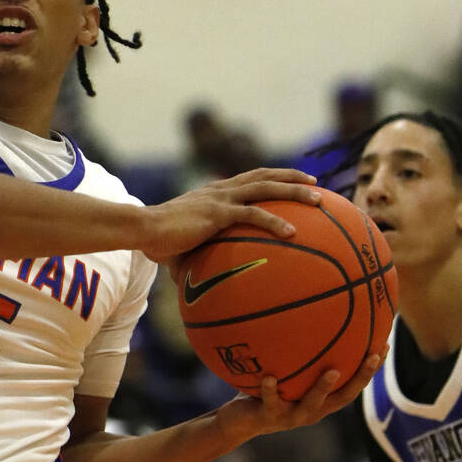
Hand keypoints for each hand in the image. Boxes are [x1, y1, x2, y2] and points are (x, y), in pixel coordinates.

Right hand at [141, 168, 319, 265]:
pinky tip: (292, 233)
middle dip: (291, 176)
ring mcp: (220, 199)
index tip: (294, 181)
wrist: (143, 231)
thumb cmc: (159, 242)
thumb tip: (202, 287)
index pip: (249, 178)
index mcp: (215, 194)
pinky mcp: (217, 212)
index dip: (272, 177)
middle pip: (264, 175)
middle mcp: (220, 190)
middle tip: (316, 183)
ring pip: (265, 188)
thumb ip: (199, 259)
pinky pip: (253, 215)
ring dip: (294, 191)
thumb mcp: (185, 248)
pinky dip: (275, 222)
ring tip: (318, 200)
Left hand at [216, 351, 383, 443]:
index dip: (369, 369)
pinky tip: (269, 376)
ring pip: (311, 404)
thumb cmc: (263, 390)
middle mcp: (311, 411)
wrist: (238, 421)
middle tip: (372, 356)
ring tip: (332, 371)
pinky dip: (270, 389)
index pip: (352, 386)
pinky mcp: (267, 416)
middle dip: (360, 377)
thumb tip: (307, 318)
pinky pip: (269, 402)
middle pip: (343, 397)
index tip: (384, 346)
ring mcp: (290, 416)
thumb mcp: (283, 373)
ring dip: (322, 388)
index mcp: (320, 401)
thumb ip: (297, 356)